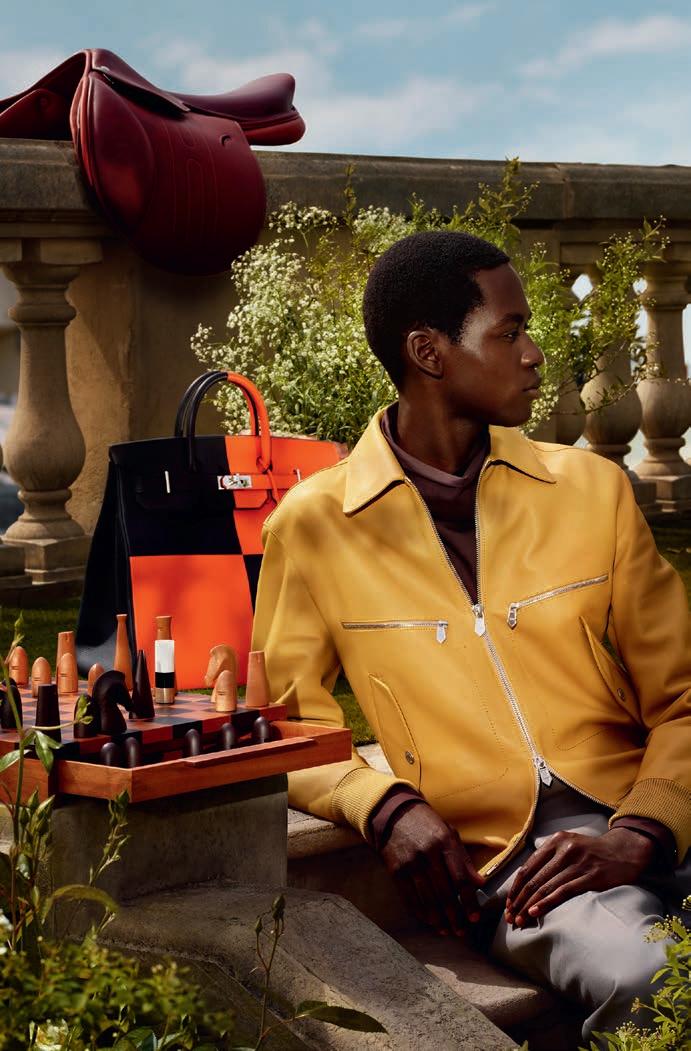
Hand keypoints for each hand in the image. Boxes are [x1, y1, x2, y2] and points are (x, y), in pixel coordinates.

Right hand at [379, 802, 484, 936]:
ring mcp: (410, 864)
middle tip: (462, 932)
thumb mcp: (450, 834)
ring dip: (438, 921)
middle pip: (444, 894)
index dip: (469, 901)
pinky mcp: (396, 871)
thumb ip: (464, 860)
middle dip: (455, 917)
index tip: (475, 917)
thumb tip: (480, 884)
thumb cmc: (428, 825)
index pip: (460, 879)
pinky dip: (421, 914)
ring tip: (447, 931)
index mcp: (444, 844)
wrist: (395, 814)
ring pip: (427, 901)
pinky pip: (410, 899)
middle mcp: (427, 855)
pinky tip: (429, 922)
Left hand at [505, 826, 655, 927]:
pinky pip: (563, 891)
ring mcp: (577, 862)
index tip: (508, 904)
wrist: (625, 850)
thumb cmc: (593, 852)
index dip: (515, 888)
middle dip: (519, 901)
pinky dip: (547, 903)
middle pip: (534, 879)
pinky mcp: (590, 876)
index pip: (527, 867)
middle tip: (510, 917)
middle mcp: (563, 849)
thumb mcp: (569, 844)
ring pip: (545, 887)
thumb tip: (526, 880)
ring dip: (529, 906)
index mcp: (555, 841)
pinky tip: (535, 912)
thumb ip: (549, 857)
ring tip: (519, 920)